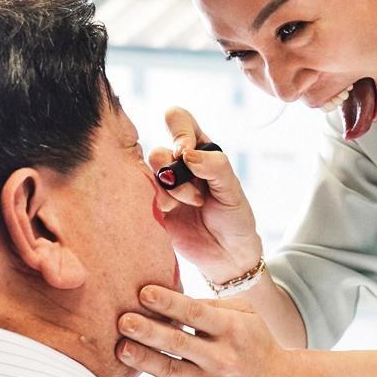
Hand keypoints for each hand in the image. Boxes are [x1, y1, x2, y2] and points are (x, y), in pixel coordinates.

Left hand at [117, 285, 300, 376]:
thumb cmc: (256, 343)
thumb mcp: (246, 316)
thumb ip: (212, 305)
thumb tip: (170, 297)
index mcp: (232, 329)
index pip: (194, 313)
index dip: (168, 302)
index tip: (143, 291)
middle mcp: (221, 358)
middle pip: (178, 342)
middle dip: (147, 331)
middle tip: (122, 319)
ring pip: (170, 370)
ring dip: (143, 359)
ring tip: (120, 348)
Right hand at [153, 107, 261, 280]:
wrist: (226, 255)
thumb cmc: (234, 218)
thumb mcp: (233, 191)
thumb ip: (215, 167)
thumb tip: (187, 153)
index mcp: (200, 150)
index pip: (179, 120)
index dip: (179, 132)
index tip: (186, 153)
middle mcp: (178, 164)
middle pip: (159, 150)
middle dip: (175, 172)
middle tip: (196, 195)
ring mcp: (163, 185)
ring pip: (149, 174)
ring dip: (171, 192)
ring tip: (192, 205)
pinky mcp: (152, 206)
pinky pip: (141, 196)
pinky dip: (159, 203)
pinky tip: (174, 214)